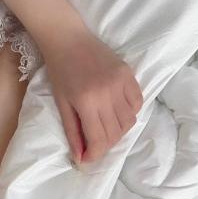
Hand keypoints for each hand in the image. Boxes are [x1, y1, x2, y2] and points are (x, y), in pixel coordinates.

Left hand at [42, 25, 142, 163]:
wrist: (69, 39)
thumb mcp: (61, 104)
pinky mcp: (129, 74)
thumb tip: (81, 157)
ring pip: (129, 120)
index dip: (95, 154)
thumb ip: (73, 132)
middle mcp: (108, 94)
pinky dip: (129, 113)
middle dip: (105, 144)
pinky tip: (117, 113)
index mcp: (87, 102)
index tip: (88, 159)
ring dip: (119, 131)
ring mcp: (121, 83)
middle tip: (94, 143)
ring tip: (105, 128)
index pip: (99, 138)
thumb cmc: (60, 72)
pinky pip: (137, 103)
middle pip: (116, 132)